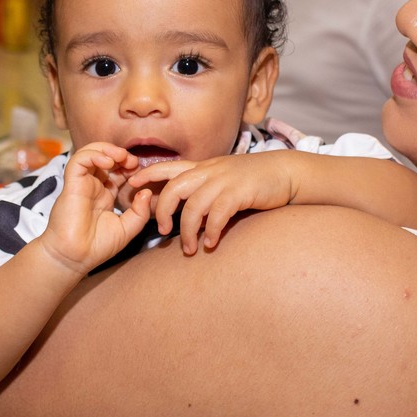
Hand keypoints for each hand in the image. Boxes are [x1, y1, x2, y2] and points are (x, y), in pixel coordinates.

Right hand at [36, 142, 151, 274]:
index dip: (130, 166)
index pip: (118, 171)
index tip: (141, 172)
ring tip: (121, 157)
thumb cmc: (97, 246)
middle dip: (121, 155)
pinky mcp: (71, 183)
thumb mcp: (127, 229)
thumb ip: (139, 212)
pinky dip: (94, 154)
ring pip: (91, 153)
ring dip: (107, 149)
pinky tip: (108, 161)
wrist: (75, 257)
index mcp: (105, 195)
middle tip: (133, 162)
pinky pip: (79, 159)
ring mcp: (82, 183)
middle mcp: (93, 186)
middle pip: (105, 157)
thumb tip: (146, 191)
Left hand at [127, 152, 299, 254]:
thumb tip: (185, 217)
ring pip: (193, 206)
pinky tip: (212, 243)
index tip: (132, 186)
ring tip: (189, 249)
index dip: (148, 174)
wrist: (284, 172)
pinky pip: (218, 214)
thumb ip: (203, 192)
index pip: (168, 167)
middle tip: (162, 232)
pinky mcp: (239, 193)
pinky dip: (211, 231)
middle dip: (162, 211)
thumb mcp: (223, 179)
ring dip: (187, 231)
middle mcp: (209, 172)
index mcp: (203, 167)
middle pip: (174, 188)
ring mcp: (224, 181)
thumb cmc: (252, 180)